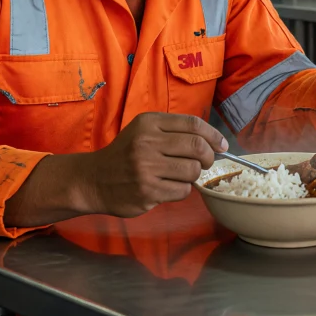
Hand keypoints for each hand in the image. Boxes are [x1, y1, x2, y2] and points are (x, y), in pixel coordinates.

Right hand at [85, 113, 228, 216]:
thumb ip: (173, 131)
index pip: (193, 125)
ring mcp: (146, 168)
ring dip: (193, 175)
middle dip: (208, 157)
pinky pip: (182, 190)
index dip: (213, 135)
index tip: (222, 145)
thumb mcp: (143, 131)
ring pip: (192, 171)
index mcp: (149, 124)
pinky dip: (181, 190)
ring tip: (180, 175)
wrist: (93, 180)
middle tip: (204, 163)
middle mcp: (147, 143)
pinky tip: (168, 187)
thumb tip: (212, 142)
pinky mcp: (147, 191)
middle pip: (197, 147)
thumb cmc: (125, 154)